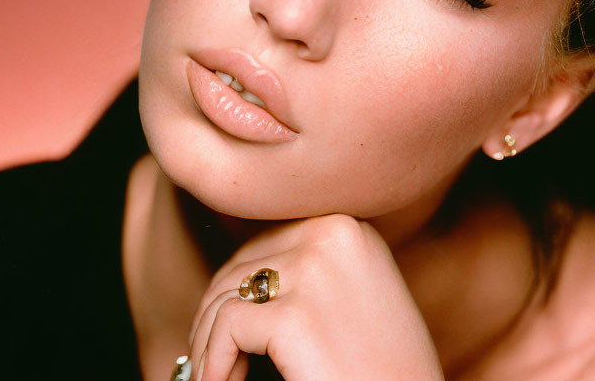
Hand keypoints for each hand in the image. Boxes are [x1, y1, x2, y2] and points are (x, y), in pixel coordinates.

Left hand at [187, 214, 443, 380]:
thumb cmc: (385, 367)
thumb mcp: (357, 296)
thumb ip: (313, 272)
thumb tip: (237, 280)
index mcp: (350, 227)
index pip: (269, 241)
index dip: (241, 287)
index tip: (231, 329)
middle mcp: (335, 233)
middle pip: (241, 264)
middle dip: (216, 313)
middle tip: (217, 357)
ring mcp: (315, 270)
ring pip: (225, 293)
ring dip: (210, 340)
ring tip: (220, 374)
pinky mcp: (294, 316)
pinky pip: (225, 327)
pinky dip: (213, 360)